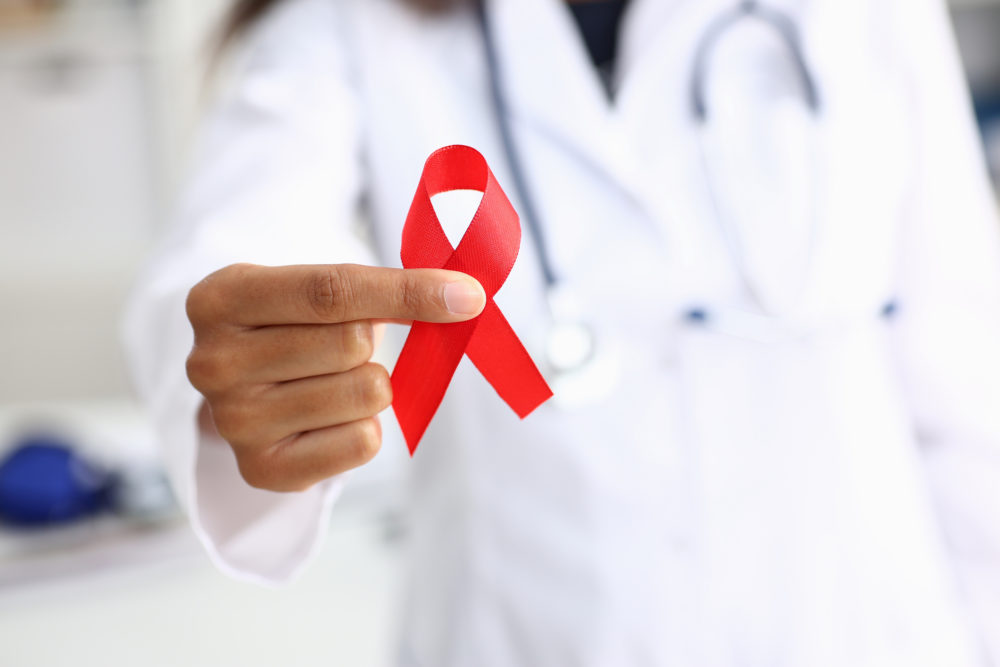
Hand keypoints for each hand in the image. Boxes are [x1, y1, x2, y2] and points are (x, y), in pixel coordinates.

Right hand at [185, 263, 485, 491]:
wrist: (246, 385)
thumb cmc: (294, 324)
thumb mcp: (316, 289)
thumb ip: (383, 288)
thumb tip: (464, 297)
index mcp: (221, 298)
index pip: (332, 290)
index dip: (407, 291)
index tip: (467, 295)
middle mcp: (213, 362)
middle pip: (352, 342)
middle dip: (370, 341)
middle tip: (344, 346)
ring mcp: (233, 421)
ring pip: (365, 392)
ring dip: (370, 385)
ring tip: (333, 381)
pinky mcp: (261, 470)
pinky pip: (362, 442)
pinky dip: (366, 427)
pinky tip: (331, 418)